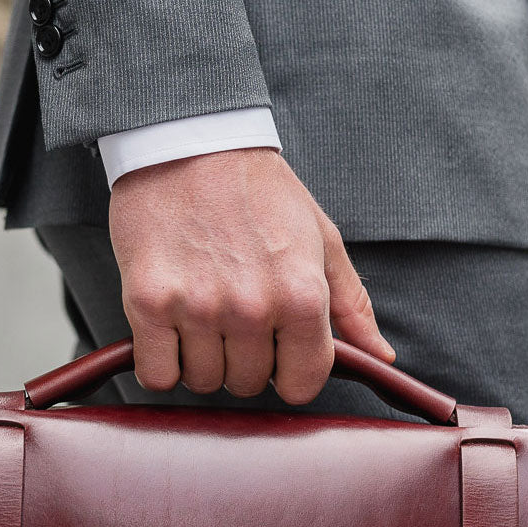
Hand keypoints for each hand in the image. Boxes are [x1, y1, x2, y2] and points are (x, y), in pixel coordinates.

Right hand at [108, 148, 394, 404]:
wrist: (190, 140)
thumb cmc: (259, 191)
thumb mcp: (320, 239)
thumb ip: (351, 305)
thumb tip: (379, 355)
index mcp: (302, 295)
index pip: (301, 386)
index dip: (288, 372)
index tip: (276, 349)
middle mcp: (252, 307)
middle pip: (247, 385)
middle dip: (241, 361)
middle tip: (232, 318)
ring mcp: (199, 307)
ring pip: (202, 382)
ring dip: (200, 360)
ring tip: (200, 314)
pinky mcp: (148, 303)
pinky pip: (157, 375)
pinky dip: (161, 362)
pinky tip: (168, 328)